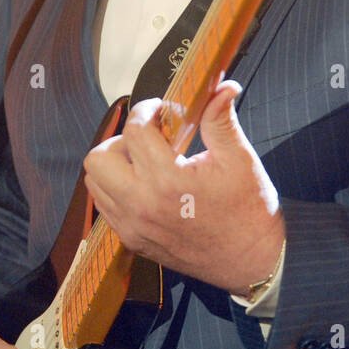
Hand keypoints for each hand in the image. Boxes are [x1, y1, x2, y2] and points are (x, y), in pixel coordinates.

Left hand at [83, 78, 285, 294]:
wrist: (253, 263)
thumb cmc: (250, 211)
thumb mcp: (239, 159)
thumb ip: (220, 119)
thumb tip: (221, 85)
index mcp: (168, 181)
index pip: (134, 131)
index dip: (147, 110)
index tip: (164, 109)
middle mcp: (141, 206)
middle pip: (98, 158)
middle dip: (122, 139)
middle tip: (151, 138)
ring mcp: (133, 227)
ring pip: (95, 183)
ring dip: (116, 165)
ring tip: (148, 162)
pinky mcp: (132, 241)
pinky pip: (105, 206)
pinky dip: (117, 189)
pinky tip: (147, 185)